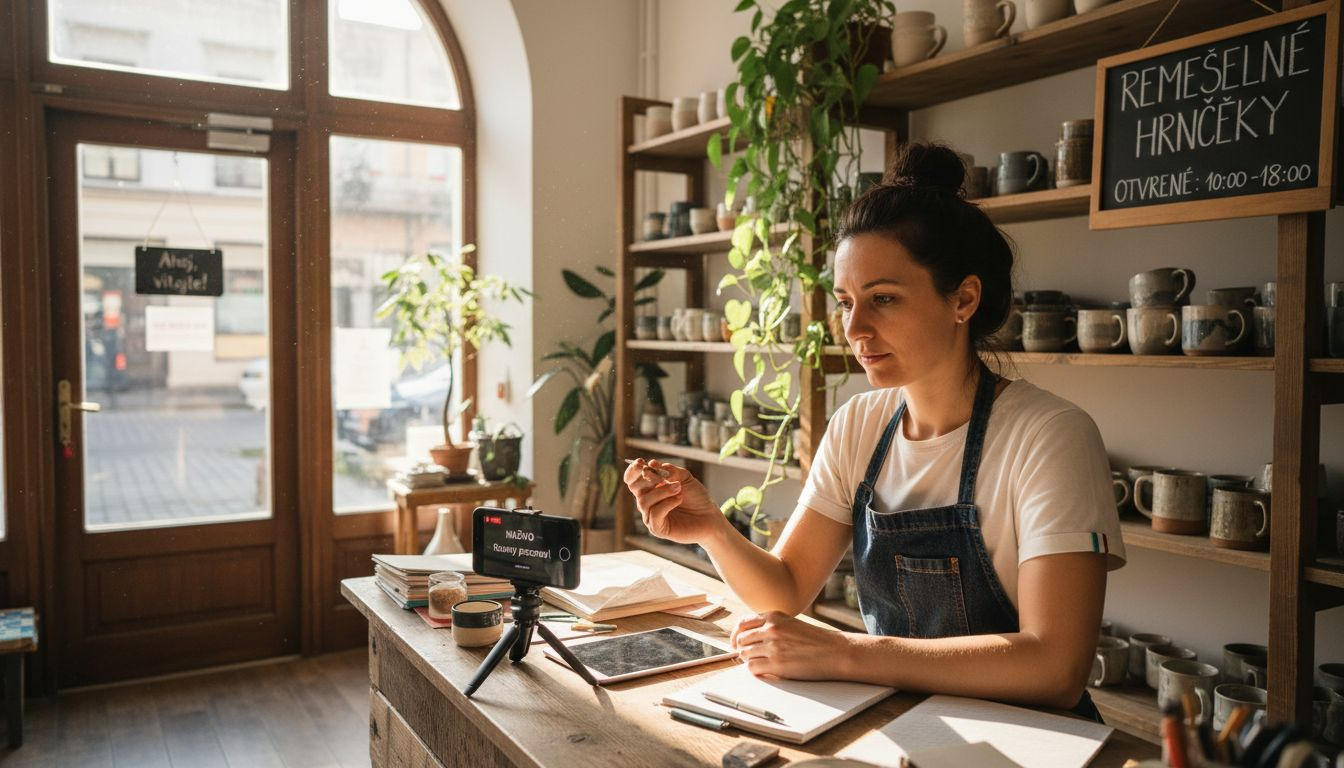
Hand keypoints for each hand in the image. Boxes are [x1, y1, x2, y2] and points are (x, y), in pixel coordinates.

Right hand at [622, 458, 723, 544]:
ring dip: (662, 491)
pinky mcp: (658, 528)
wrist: (710, 516)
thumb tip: (652, 464)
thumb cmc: (696, 497)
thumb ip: (670, 470)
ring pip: (645, 501)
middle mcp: (647, 502)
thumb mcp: (685, 478)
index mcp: (650, 489)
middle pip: (635, 488)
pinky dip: (666, 504)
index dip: (632, 471)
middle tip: (663, 476)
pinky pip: (654, 514)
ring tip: (678, 488)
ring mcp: (650, 516)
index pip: (632, 480)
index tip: (640, 462)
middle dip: (647, 479)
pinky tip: (679, 499)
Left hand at [731, 611, 848, 679]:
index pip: (743, 623)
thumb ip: (772, 626)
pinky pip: (753, 668)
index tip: (736, 642)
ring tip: (761, 663)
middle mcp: (771, 629)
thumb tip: (750, 636)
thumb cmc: (816, 640)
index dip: (737, 634)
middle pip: (741, 639)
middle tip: (747, 655)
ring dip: (749, 660)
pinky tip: (765, 671)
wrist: (836, 651)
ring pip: (745, 654)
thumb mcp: (791, 624)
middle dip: (742, 648)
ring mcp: (773, 646)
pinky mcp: (777, 664)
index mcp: (774, 617)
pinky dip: (756, 671)